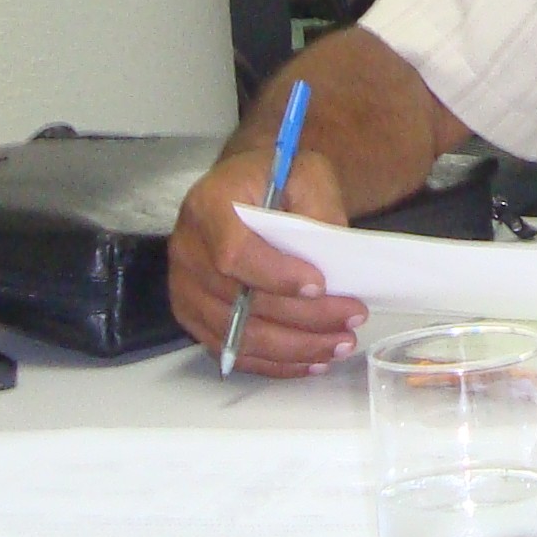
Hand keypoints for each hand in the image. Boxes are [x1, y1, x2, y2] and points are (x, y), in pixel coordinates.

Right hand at [166, 148, 364, 377]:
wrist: (246, 189)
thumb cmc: (277, 179)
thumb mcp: (306, 174)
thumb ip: (319, 211)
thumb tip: (335, 264)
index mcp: (209, 205)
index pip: (234, 251)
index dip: (276, 275)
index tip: (320, 286)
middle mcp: (187, 249)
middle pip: (241, 301)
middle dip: (303, 318)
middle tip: (352, 319)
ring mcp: (185, 288)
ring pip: (239, 335)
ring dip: (294, 348)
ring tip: (339, 345)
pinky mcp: (193, 316)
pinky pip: (233, 351)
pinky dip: (275, 363)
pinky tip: (311, 361)